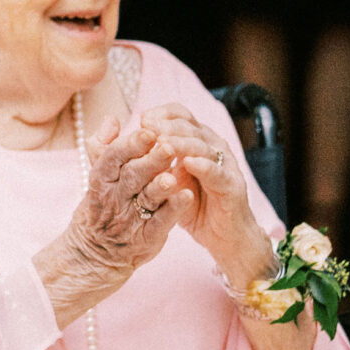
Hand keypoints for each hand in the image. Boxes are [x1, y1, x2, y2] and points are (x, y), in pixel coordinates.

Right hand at [51, 117, 194, 301]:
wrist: (95, 253)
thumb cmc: (101, 207)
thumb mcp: (96, 177)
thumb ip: (104, 146)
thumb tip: (113, 119)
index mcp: (100, 180)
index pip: (113, 158)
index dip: (130, 144)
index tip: (148, 130)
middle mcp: (114, 198)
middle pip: (132, 176)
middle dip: (150, 160)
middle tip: (168, 145)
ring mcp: (130, 219)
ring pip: (147, 199)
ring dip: (161, 186)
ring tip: (174, 174)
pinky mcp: (147, 237)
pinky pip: (161, 222)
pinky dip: (174, 209)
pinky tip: (187, 196)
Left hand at [138, 103, 274, 279]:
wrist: (220, 235)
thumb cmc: (188, 203)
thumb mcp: (161, 178)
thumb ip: (140, 157)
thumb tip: (117, 130)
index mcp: (195, 140)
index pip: (180, 115)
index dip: (162, 114)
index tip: (142, 119)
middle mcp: (212, 146)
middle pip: (190, 126)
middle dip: (167, 125)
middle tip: (147, 127)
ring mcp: (225, 164)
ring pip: (203, 146)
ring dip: (182, 143)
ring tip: (162, 143)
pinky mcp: (232, 185)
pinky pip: (218, 172)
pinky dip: (204, 166)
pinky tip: (189, 163)